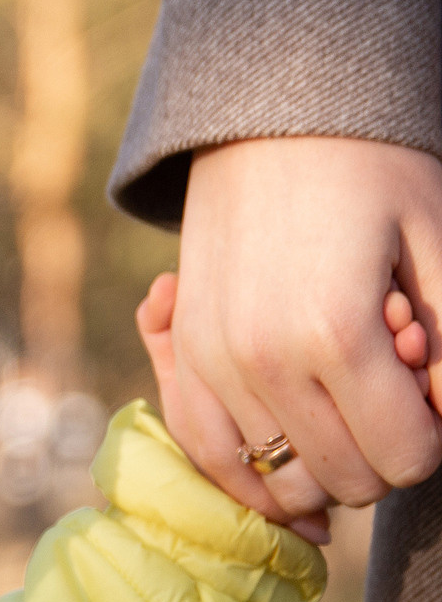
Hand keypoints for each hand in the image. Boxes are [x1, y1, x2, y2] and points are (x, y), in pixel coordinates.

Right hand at [171, 136, 441, 520]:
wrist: (273, 121)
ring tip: (344, 403)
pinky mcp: (185, 358)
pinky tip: (294, 462)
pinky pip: (213, 455)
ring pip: (281, 481)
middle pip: (346, 479)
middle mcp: (262, 362)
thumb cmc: (378, 173)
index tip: (432, 391)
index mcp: (335, 335)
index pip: (405, 457)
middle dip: (385, 451)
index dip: (435, 439)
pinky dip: (255, 475)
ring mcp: (213, 364)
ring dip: (326, 461)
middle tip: (392, 384)